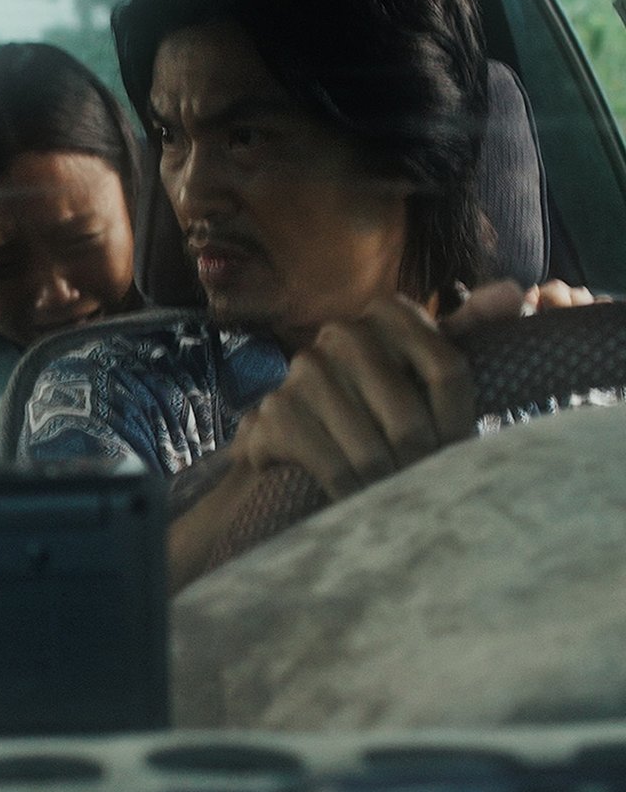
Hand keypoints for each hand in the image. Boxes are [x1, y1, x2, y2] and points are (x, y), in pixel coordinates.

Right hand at [232, 294, 474, 499]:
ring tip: (395, 496)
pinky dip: (352, 492)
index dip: (458, 423)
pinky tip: (360, 498)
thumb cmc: (378, 400)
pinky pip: (333, 466)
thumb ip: (470, 332)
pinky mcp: (278, 411)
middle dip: (420, 463)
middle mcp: (342, 332)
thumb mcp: (425, 365)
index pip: (447, 370)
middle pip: (408, 418)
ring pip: (372, 450)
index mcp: (388, 312)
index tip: (459, 453)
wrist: (299, 434)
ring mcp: (304, 370)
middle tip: (424, 485)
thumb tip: (513, 292)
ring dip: (386, 484)